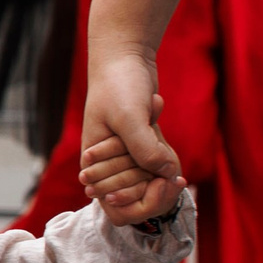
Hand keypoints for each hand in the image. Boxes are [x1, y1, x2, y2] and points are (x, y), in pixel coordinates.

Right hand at [81, 52, 181, 212]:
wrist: (124, 54)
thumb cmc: (118, 84)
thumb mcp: (130, 117)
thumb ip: (146, 151)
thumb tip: (168, 175)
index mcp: (94, 163)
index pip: (117, 208)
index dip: (144, 204)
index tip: (163, 182)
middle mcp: (109, 164)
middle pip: (139, 196)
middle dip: (156, 177)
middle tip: (165, 154)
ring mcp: (127, 155)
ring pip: (153, 180)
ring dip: (162, 159)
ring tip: (155, 124)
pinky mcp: (142, 144)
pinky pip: (160, 161)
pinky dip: (165, 146)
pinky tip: (155, 110)